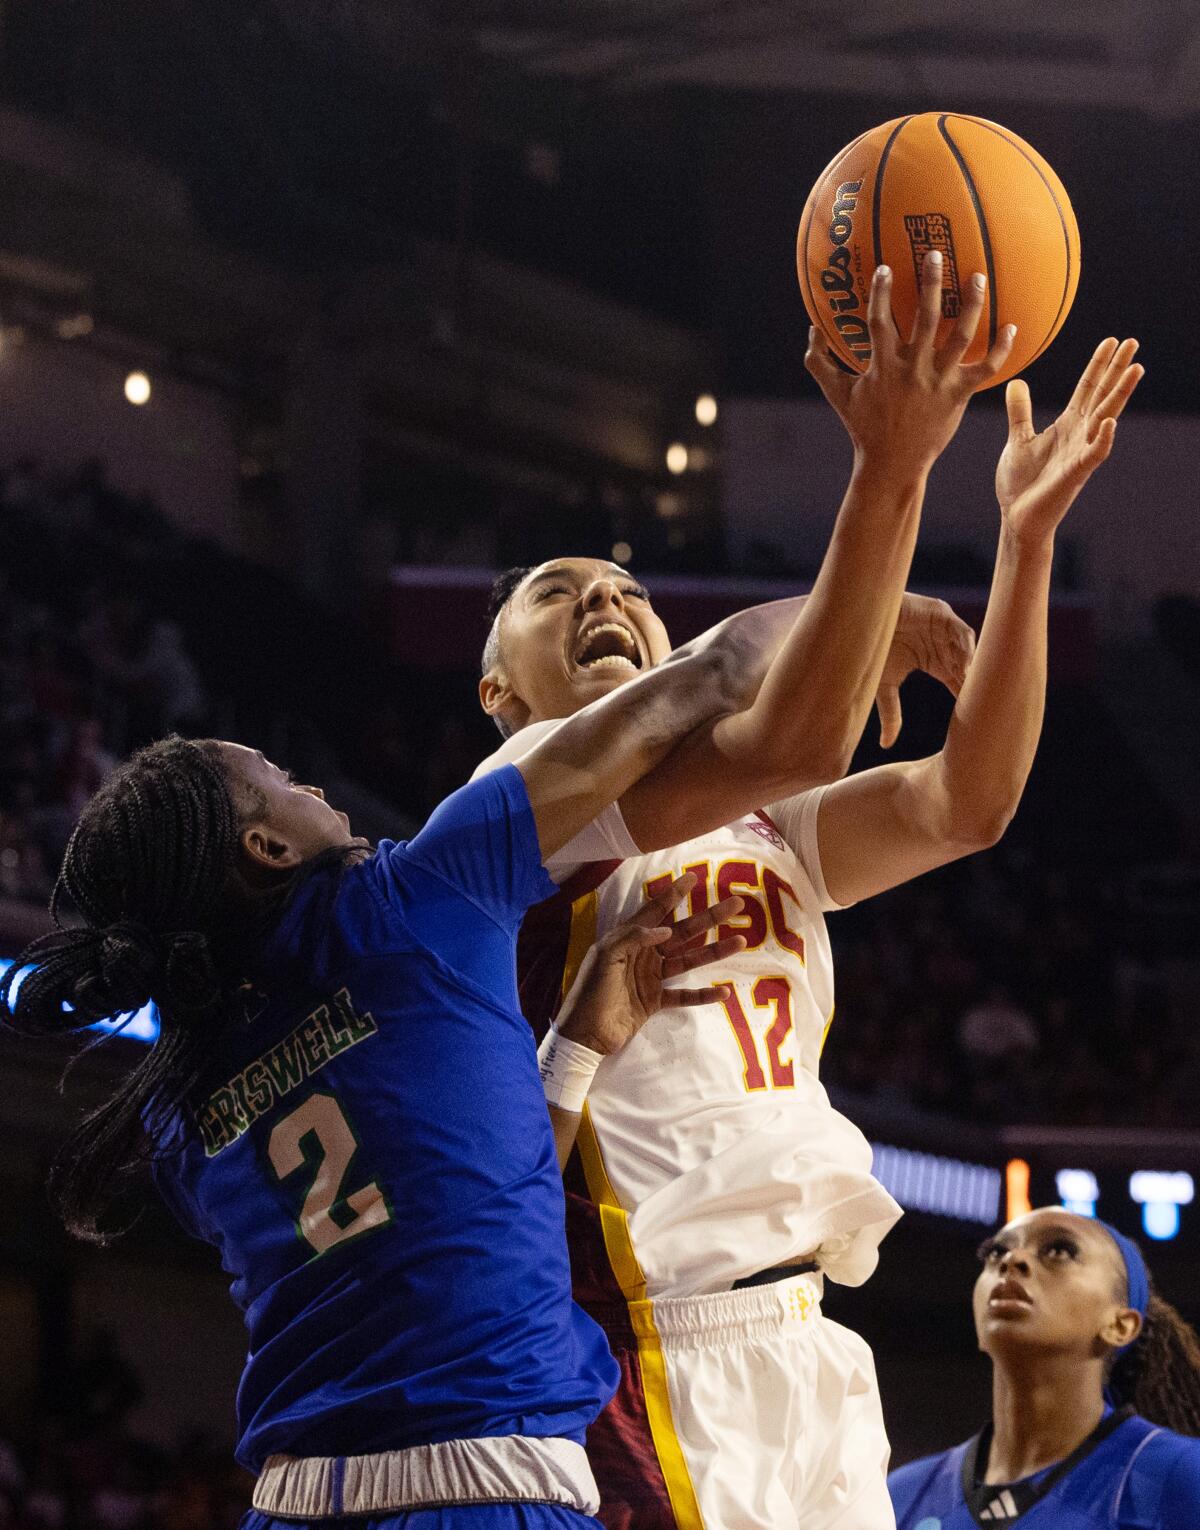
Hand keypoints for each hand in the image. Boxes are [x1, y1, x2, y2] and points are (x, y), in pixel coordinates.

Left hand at [555, 874, 745, 1056]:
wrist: (585, 1034)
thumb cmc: (590, 991)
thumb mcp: (606, 957)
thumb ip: (633, 938)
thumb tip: (665, 929)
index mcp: (629, 939)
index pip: (656, 910)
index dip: (675, 893)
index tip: (695, 877)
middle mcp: (645, 954)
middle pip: (683, 931)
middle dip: (709, 918)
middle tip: (735, 904)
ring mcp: (652, 978)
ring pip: (689, 960)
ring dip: (714, 951)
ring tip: (740, 940)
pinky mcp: (656, 1001)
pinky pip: (685, 995)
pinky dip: (703, 994)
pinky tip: (723, 990)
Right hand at [806, 252, 1016, 481]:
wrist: (892, 465)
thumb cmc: (864, 428)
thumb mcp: (838, 396)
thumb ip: (819, 364)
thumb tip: (811, 331)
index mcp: (882, 367)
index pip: (880, 321)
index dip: (881, 293)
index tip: (886, 267)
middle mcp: (912, 369)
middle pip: (924, 317)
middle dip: (930, 282)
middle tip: (936, 254)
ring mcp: (937, 381)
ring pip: (960, 336)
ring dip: (972, 304)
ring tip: (978, 276)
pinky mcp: (958, 395)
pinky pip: (985, 369)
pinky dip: (1001, 349)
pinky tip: (1012, 327)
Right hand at [875, 594, 975, 747]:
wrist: (859, 621)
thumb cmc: (870, 651)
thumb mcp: (884, 687)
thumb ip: (891, 713)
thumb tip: (886, 745)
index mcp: (932, 661)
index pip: (955, 680)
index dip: (963, 694)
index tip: (972, 714)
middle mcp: (940, 645)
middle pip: (964, 665)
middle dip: (971, 681)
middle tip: (980, 701)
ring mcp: (942, 628)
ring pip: (965, 648)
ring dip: (970, 665)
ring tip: (971, 685)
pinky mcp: (940, 613)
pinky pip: (961, 630)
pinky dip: (966, 647)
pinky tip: (965, 665)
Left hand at [996, 338, 1142, 543]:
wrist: (1017, 517)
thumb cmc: (1021, 483)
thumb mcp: (1018, 439)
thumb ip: (1020, 412)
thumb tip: (1017, 382)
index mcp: (1066, 425)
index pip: (1087, 388)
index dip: (1098, 365)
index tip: (1111, 340)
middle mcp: (1079, 435)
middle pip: (1102, 395)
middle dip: (1117, 369)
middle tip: (1133, 342)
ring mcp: (1080, 453)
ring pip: (1105, 417)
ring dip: (1120, 394)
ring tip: (1136, 369)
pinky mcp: (1075, 474)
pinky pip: (1093, 454)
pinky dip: (1102, 438)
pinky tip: (1110, 421)